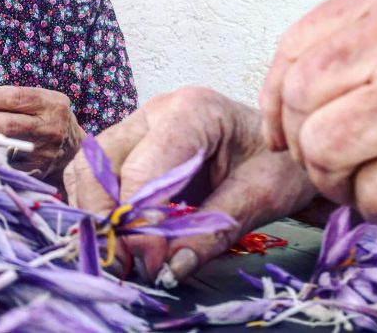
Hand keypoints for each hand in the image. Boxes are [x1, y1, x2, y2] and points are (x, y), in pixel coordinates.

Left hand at [0, 86, 83, 183]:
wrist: (73, 150)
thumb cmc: (46, 118)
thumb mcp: (40, 100)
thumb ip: (11, 99)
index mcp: (51, 103)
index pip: (14, 97)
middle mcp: (50, 127)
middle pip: (7, 122)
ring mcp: (44, 152)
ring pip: (4, 145)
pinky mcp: (36, 171)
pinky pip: (5, 162)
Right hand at [64, 87, 315, 281]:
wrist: (288, 148)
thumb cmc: (280, 161)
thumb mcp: (263, 195)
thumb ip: (215, 229)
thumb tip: (171, 267)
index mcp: (192, 111)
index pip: (141, 168)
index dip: (137, 219)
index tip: (150, 261)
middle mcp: (155, 111)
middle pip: (99, 161)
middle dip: (104, 215)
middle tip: (124, 262)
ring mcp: (138, 127)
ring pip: (88, 168)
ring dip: (96, 213)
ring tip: (121, 253)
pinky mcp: (131, 148)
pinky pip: (95, 176)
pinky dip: (98, 207)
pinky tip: (120, 235)